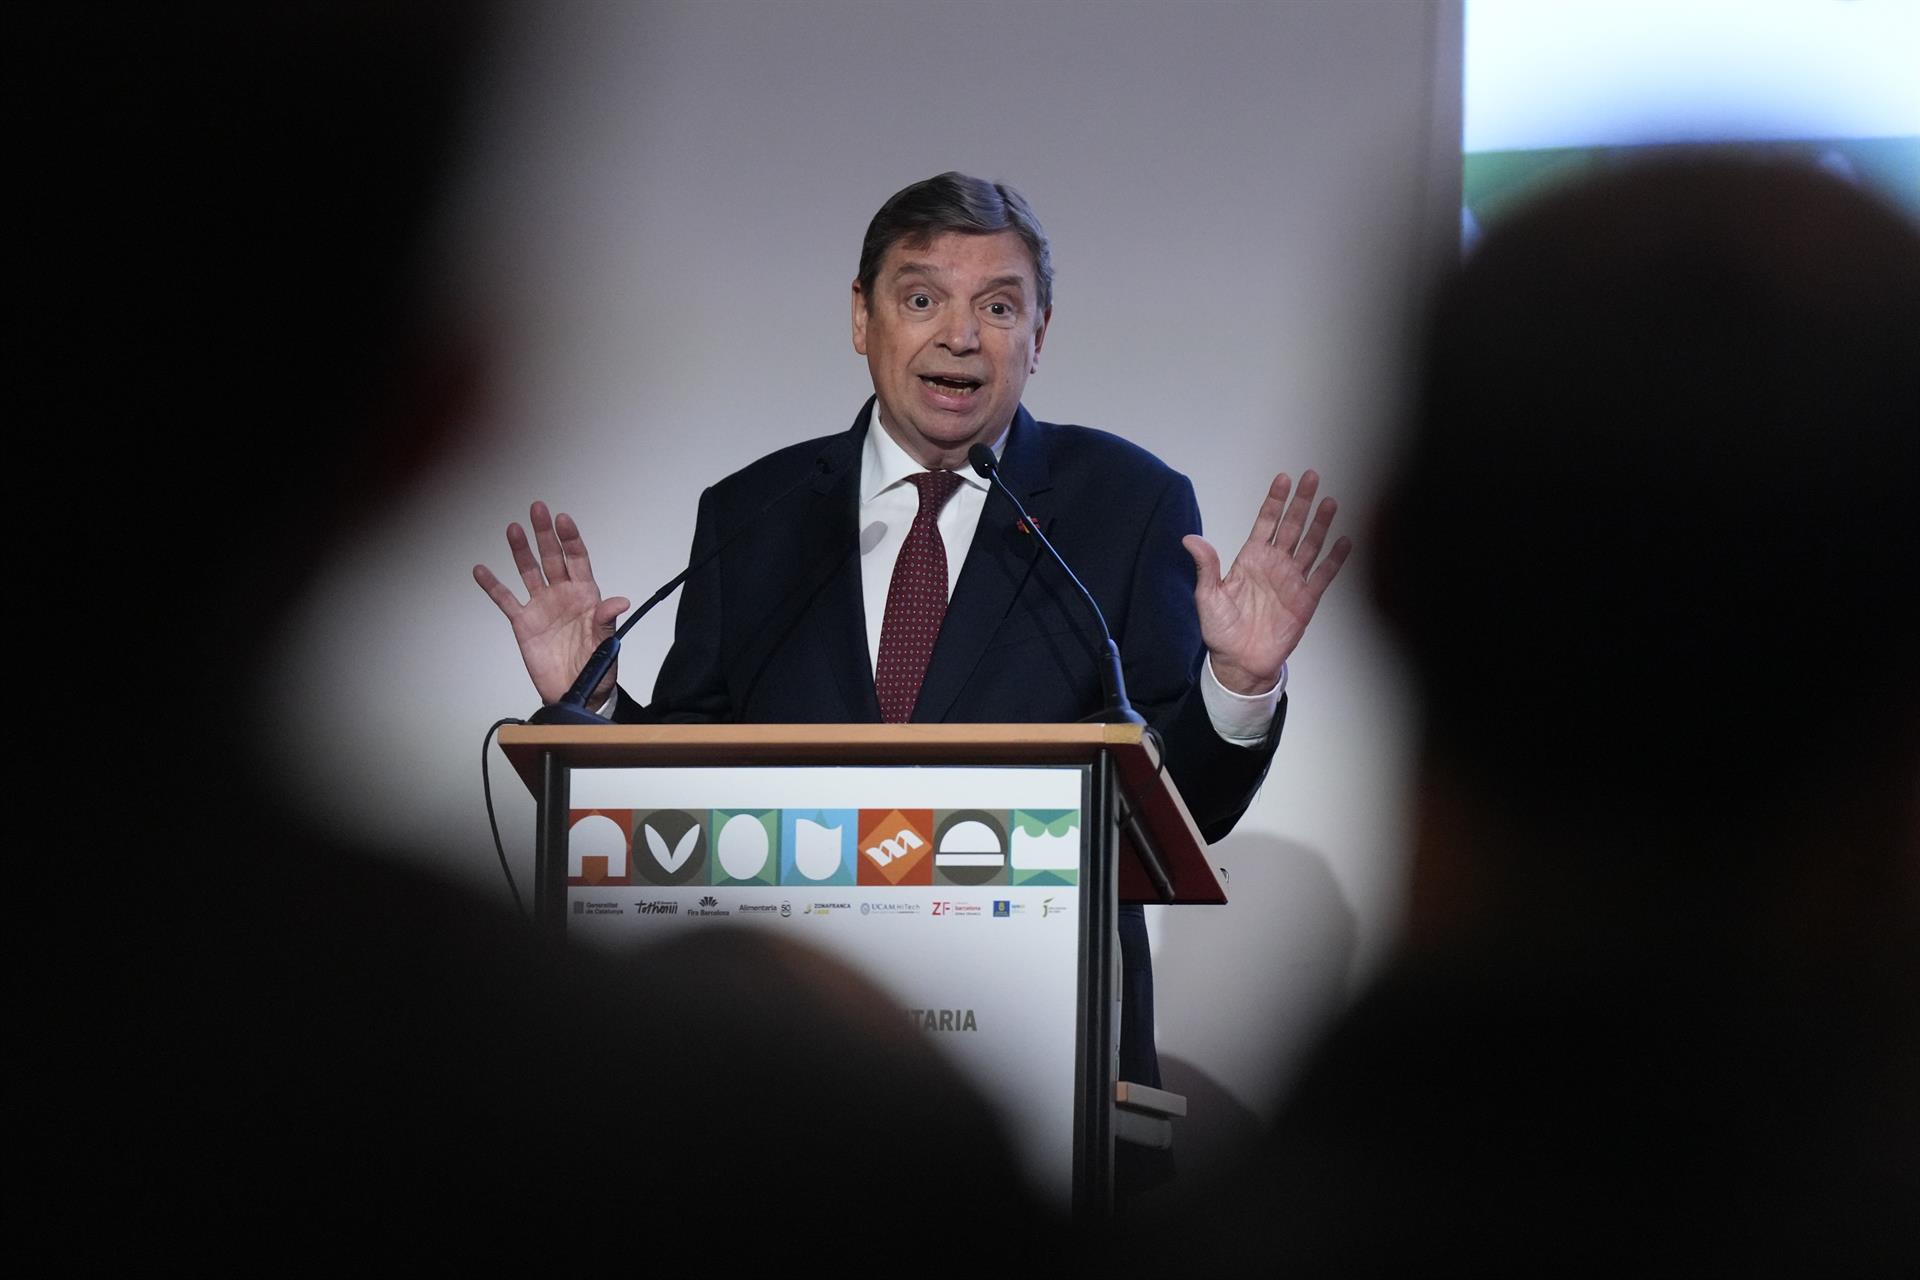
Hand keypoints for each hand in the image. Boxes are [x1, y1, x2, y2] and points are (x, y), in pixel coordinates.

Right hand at [473, 502, 629, 706]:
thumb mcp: (607, 644)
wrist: (576, 692)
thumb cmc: (597, 668)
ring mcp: (542, 606)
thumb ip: (608, 620)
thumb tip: (620, 600)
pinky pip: (505, 600)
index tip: (562, 519)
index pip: (577, 559)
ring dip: (520, 550)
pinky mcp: (523, 622)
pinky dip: (493, 585)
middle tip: (537, 508)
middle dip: (544, 533)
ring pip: (528, 571)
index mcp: (586, 595)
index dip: (570, 539)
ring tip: (512, 528)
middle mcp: (562, 595)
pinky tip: (481, 570)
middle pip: (551, 558)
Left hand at [1183, 470, 1350, 694]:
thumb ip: (1206, 566)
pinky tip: (1344, 541)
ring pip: (1310, 545)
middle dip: (1301, 502)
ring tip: (1329, 502)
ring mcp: (1292, 580)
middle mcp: (1274, 564)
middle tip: (1311, 477)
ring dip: (1320, 524)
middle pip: (1292, 526)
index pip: (1266, 522)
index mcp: (1251, 559)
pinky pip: (1323, 575)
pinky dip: (1334, 558)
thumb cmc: (1222, 629)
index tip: (1283, 479)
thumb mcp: (1208, 596)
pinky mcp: (1306, 599)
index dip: (1275, 501)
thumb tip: (1190, 539)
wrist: (1239, 661)